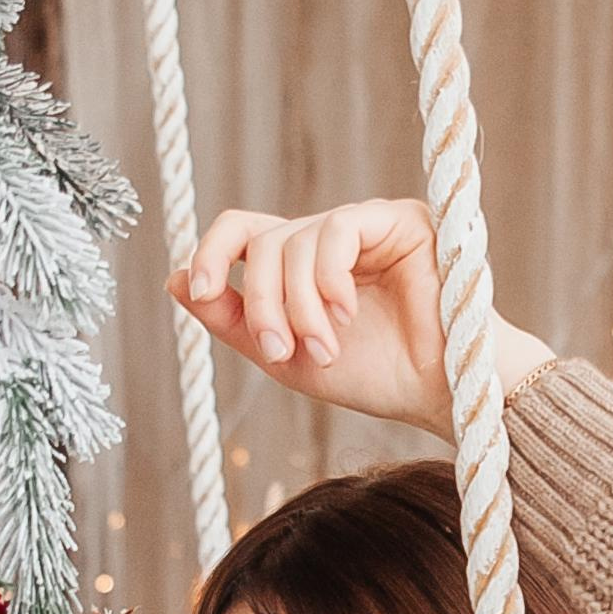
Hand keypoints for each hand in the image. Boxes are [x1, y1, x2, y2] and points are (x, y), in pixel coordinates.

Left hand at [170, 198, 550, 438]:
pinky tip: (345, 314)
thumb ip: (231, 319)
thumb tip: (174, 279)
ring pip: (295, 239)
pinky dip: (328, 278)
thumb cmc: (375, 377)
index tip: (198, 290)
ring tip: (324, 347)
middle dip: (261, 301)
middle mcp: (331, 237)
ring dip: (298, 303)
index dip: (211, 252)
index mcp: (303, 264)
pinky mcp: (399, 219)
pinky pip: (337, 229)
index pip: (244, 232)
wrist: (438, 394)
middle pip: (264, 241)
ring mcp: (365, 225)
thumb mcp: (285, 355)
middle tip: (282, 350)